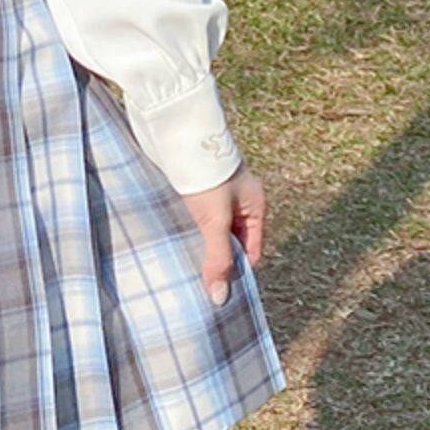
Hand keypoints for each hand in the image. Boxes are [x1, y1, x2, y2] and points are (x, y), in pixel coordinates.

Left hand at [179, 160, 265, 305]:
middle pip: (231, 241)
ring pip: (212, 229)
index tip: (218, 290)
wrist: (179, 132)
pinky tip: (174, 240)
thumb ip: (218, 257)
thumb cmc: (205, 174)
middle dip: (217, 259)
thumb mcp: (214, 220)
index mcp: (255, 206)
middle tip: (197, 282)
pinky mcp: (196, 186)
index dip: (237, 270)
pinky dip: (189, 229)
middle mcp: (240, 199)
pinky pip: (196, 216)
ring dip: (200, 244)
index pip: (252, 250)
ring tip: (183, 264)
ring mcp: (218, 192)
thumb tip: (220, 297)